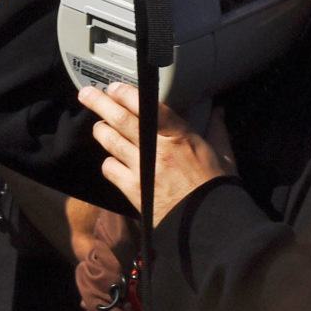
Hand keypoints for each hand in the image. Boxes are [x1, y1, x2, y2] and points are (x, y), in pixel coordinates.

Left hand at [83, 83, 232, 225]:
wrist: (206, 224)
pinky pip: (110, 169)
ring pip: (111, 141)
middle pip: (122, 119)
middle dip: (101, 104)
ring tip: (98, 125)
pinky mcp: (134, 189)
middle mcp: (157, 149)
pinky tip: (111, 160)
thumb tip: (219, 113)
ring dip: (101, 130)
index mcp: (181, 136)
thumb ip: (217, 130)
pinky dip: (108, 163)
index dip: (128, 94)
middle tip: (87, 94)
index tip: (115, 87)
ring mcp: (142, 169)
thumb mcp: (224, 156)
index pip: (149, 107)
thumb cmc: (216, 189)